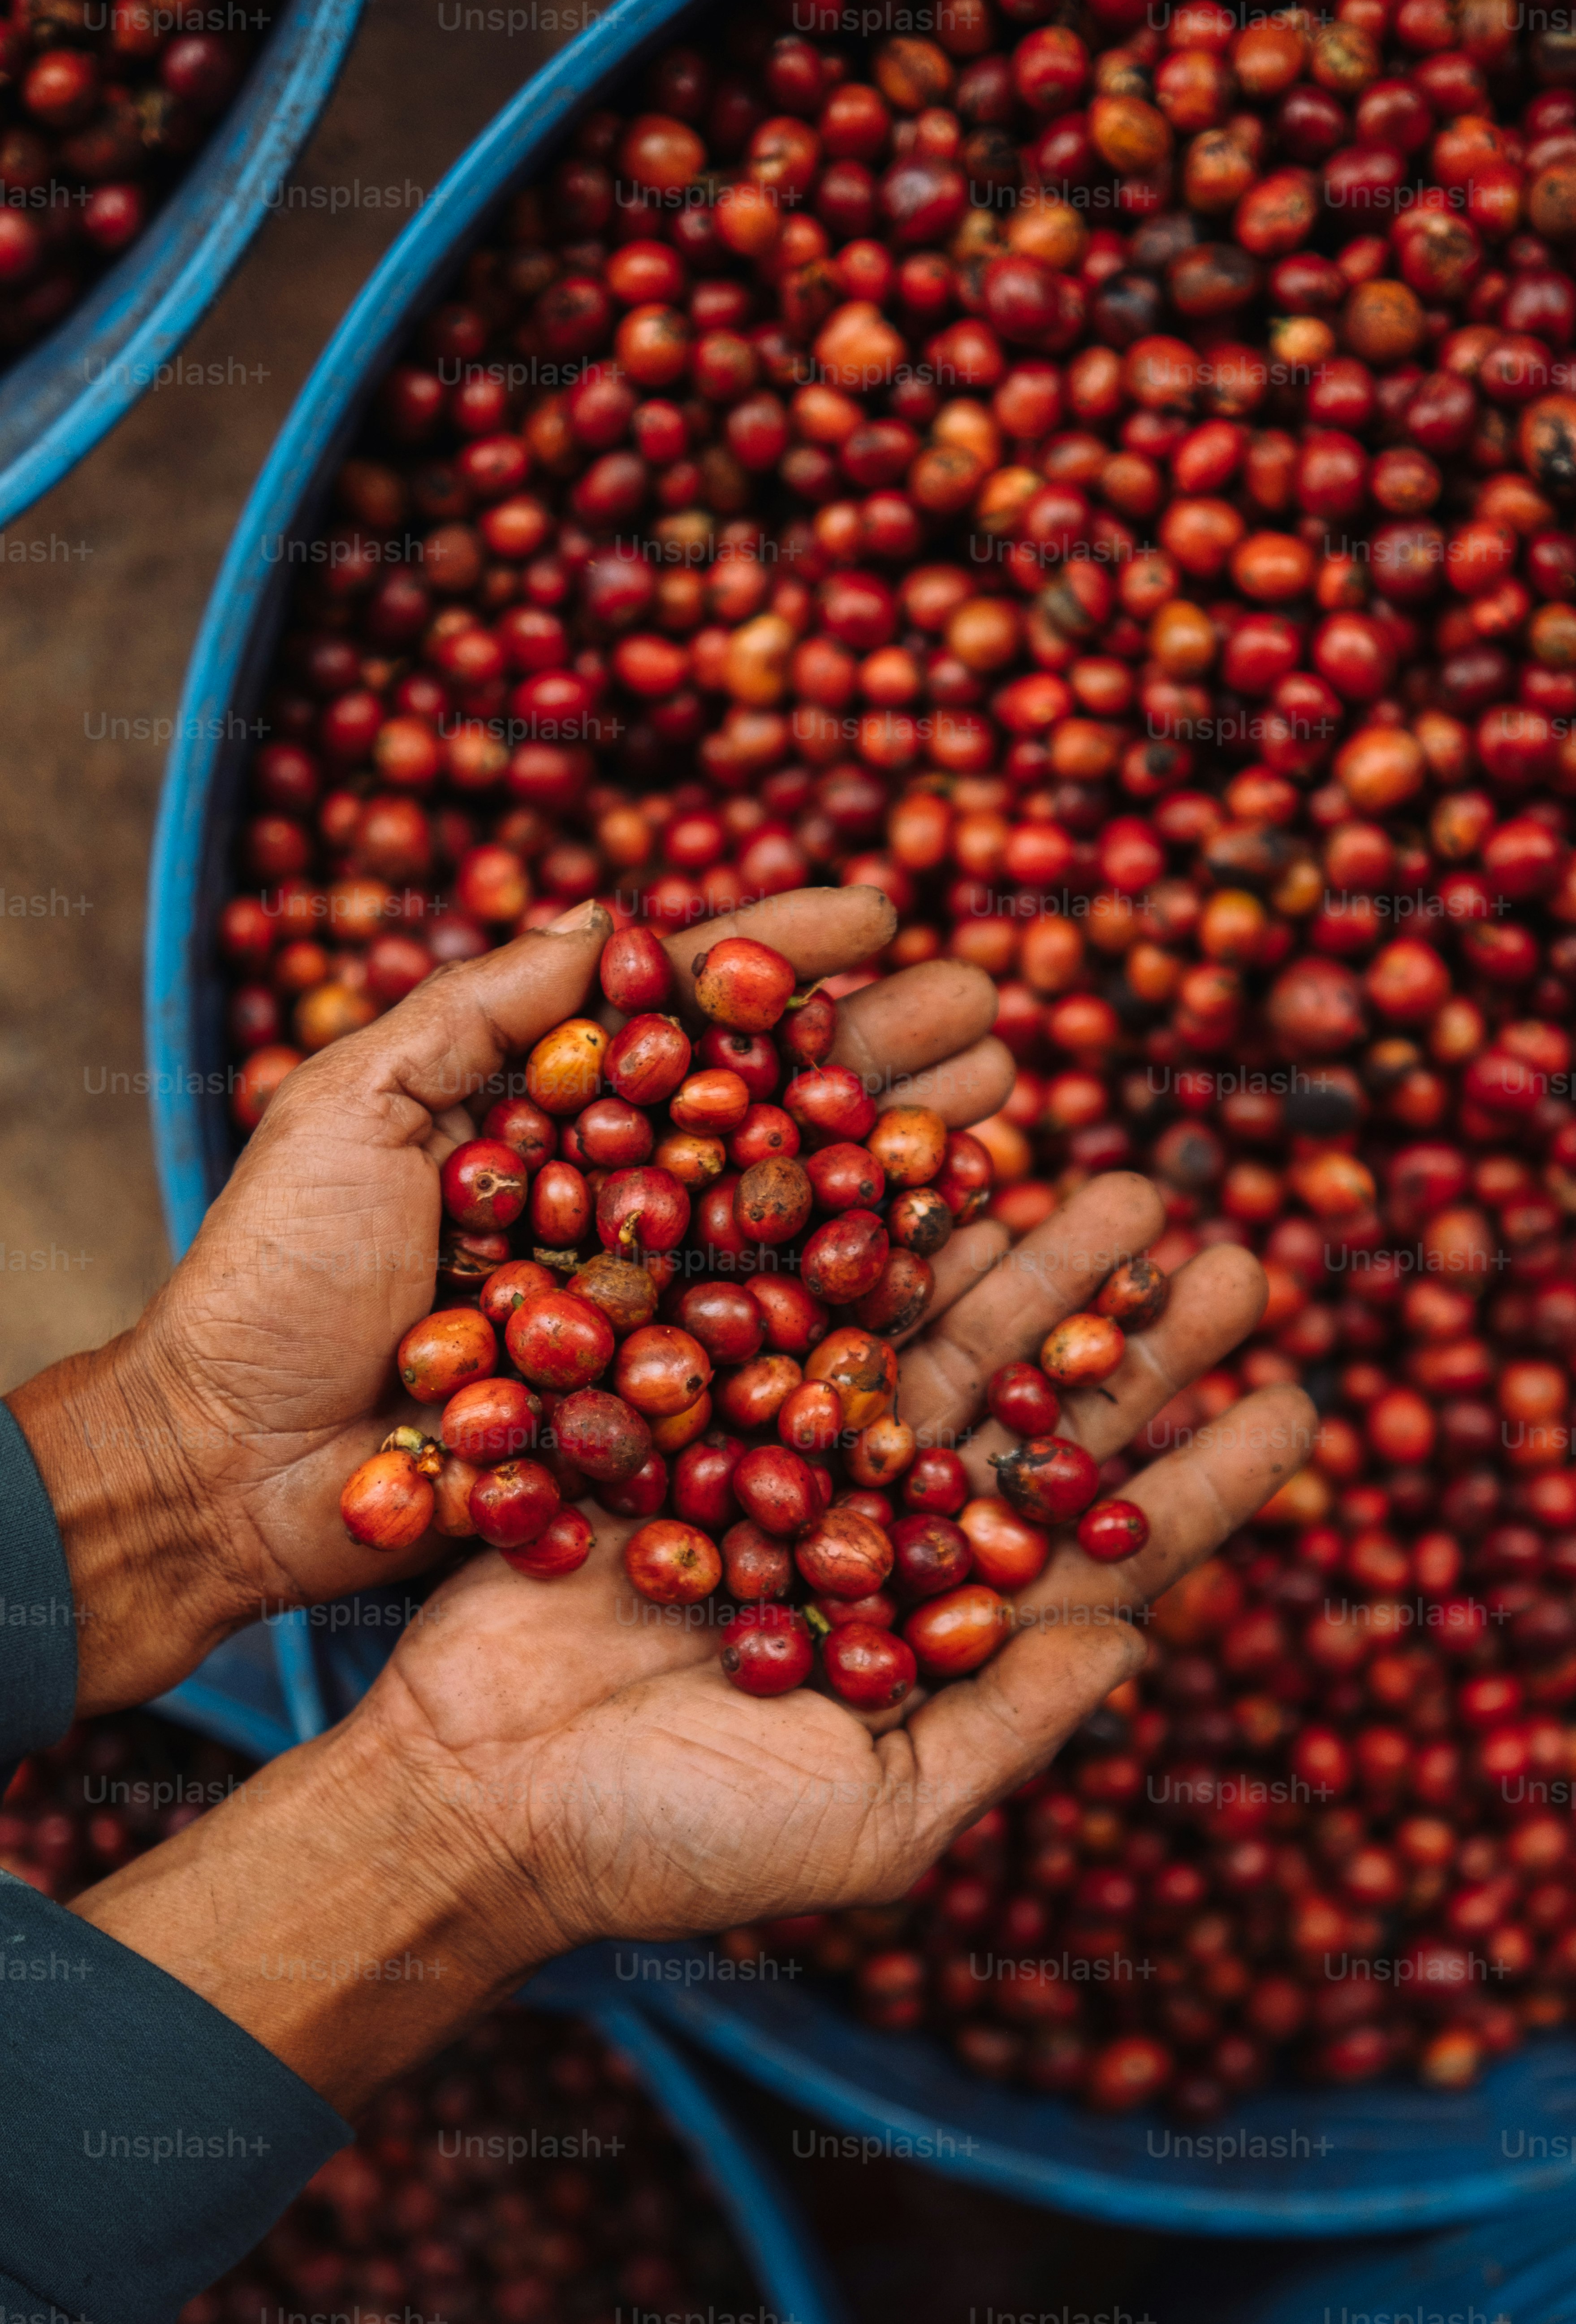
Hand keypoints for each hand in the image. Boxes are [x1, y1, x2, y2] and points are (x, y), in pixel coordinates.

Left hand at [9, 885, 1005, 1712]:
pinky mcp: (660, 1406)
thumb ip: (479, 1010)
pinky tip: (959, 1242)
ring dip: (907, 1154)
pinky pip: (782, 1347)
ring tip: (1005, 1097)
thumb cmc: (268, 1278)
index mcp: (547, 1112)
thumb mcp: (353, 1104)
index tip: (879, 912)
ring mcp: (646, 1302)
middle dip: (882, 1051)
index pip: (685, 1013)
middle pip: (771, 1107)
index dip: (780, 956)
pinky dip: (872, 1296)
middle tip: (987, 1005)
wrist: (231, 1468)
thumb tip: (612, 922)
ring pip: (801, 1215)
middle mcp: (615, 1198)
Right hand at [76, 1155, 1312, 2117]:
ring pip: (934, 1342)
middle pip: (1033, 1417)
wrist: (471, 1787)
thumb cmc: (671, 1841)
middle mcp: (879, 1534)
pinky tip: (953, 1184)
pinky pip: (801, 1312)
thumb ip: (1005, 1724)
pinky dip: (873, 1249)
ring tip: (1121, 1183)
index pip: (1101, 1548)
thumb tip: (1141, 1646)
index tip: (1301, 1406)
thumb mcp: (873, 1821)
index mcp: (936, 1634)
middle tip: (1235, 1259)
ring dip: (1030, 1265)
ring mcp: (789, 1462)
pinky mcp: (695, 1409)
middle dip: (1131, 1338)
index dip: (1203, 1479)